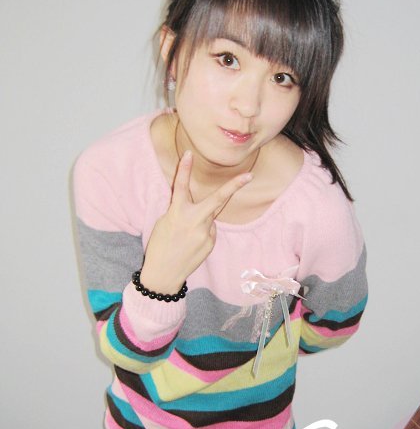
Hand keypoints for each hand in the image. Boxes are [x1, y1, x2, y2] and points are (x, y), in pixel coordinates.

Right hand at [140, 151, 251, 292]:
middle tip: (249, 175)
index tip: (189, 154)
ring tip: (185, 237)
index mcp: (177, 213)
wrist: (165, 274)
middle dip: (234, 186)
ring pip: (210, 217)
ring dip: (201, 220)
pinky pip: (210, 230)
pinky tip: (191, 244)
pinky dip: (202, 232)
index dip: (185, 169)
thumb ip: (182, 210)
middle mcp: (194, 222)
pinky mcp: (211, 243)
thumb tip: (198, 208)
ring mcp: (205, 234)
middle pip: (218, 199)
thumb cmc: (160, 245)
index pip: (181, 187)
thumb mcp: (165, 222)